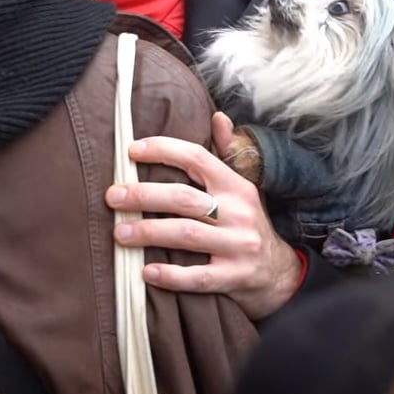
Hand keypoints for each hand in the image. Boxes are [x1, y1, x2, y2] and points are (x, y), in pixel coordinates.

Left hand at [106, 112, 301, 319]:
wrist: (281, 273)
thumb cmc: (249, 222)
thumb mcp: (244, 186)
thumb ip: (227, 152)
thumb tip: (218, 116)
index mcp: (236, 185)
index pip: (196, 158)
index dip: (162, 150)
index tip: (131, 151)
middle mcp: (239, 212)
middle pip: (183, 198)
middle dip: (143, 195)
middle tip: (112, 197)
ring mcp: (238, 245)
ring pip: (186, 235)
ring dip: (148, 233)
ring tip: (119, 233)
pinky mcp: (235, 277)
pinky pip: (198, 277)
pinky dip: (171, 275)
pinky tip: (146, 272)